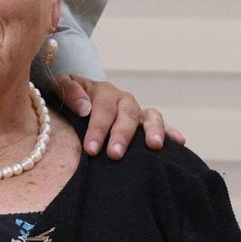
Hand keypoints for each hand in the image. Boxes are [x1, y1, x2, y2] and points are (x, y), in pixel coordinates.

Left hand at [49, 73, 185, 158]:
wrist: (79, 98)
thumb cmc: (69, 97)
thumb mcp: (60, 87)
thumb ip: (68, 90)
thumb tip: (84, 107)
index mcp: (101, 91)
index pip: (101, 108)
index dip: (97, 128)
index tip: (90, 149)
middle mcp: (122, 100)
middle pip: (126, 114)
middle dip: (121, 135)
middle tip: (114, 154)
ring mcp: (136, 111)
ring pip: (149, 116)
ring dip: (152, 131)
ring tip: (154, 146)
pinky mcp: (146, 124)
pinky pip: (162, 125)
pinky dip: (171, 132)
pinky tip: (179, 141)